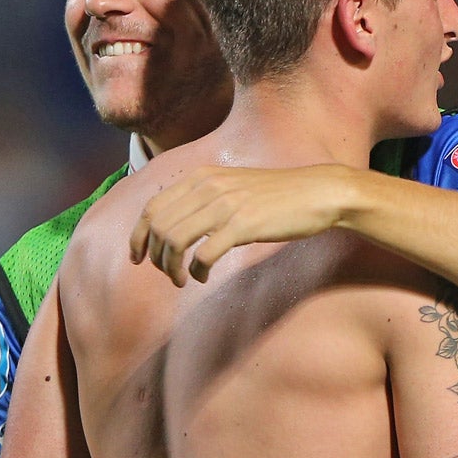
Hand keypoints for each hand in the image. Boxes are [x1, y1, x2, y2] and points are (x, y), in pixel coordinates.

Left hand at [130, 164, 359, 283]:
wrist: (319, 192)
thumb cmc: (281, 194)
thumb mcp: (236, 185)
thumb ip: (207, 197)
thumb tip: (183, 222)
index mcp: (202, 177)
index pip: (152, 207)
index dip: (138, 235)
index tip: (138, 256)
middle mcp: (208, 187)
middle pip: (158, 227)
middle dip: (154, 256)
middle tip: (167, 274)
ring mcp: (225, 205)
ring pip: (174, 240)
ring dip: (171, 267)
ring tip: (180, 280)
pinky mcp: (243, 225)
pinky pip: (203, 254)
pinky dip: (196, 271)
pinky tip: (203, 278)